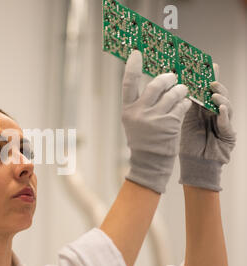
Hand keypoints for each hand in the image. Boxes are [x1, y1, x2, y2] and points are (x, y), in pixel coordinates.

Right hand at [122, 50, 191, 193]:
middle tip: (173, 77)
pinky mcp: (171, 124)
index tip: (137, 52)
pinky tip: (184, 105)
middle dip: (168, 78)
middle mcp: (140, 113)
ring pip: (173, 93)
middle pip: (156, 84)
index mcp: (128, 110)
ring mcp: (156, 118)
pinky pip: (182, 105)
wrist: (149, 163)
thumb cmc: (143, 140)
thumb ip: (141, 103)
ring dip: (181, 90)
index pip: (128, 83)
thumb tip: (157, 82)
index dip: (132, 66)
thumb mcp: (133, 122)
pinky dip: (185, 103)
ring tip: (182, 92)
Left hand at [179, 63, 235, 190]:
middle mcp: (214, 114)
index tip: (201, 66)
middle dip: (215, 84)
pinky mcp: (228, 134)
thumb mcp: (181, 122)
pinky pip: (227, 123)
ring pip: (225, 105)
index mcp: (202, 110)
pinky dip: (224, 115)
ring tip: (213, 92)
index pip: (204, 90)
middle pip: (218, 94)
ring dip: (220, 98)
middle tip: (209, 78)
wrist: (195, 166)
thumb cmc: (188, 145)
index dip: (205, 78)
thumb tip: (167, 90)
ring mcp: (223, 123)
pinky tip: (220, 108)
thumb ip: (180, 107)